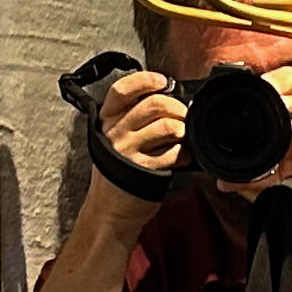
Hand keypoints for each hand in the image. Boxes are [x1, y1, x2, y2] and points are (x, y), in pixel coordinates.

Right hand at [89, 69, 185, 203]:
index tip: (163, 82)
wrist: (109, 211)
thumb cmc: (118, 173)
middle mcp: (115, 133)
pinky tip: (182, 157)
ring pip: (166, 126)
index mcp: (107, 120)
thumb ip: (132, 119)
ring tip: (182, 137)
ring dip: (182, 129)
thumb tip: (166, 100)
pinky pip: (172, 153)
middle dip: (177, 107)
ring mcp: (128, 151)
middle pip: (153, 104)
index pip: (122, 89)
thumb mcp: (115, 140)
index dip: (145, 80)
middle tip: (183, 116)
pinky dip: (184, 153)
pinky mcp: (143, 169)